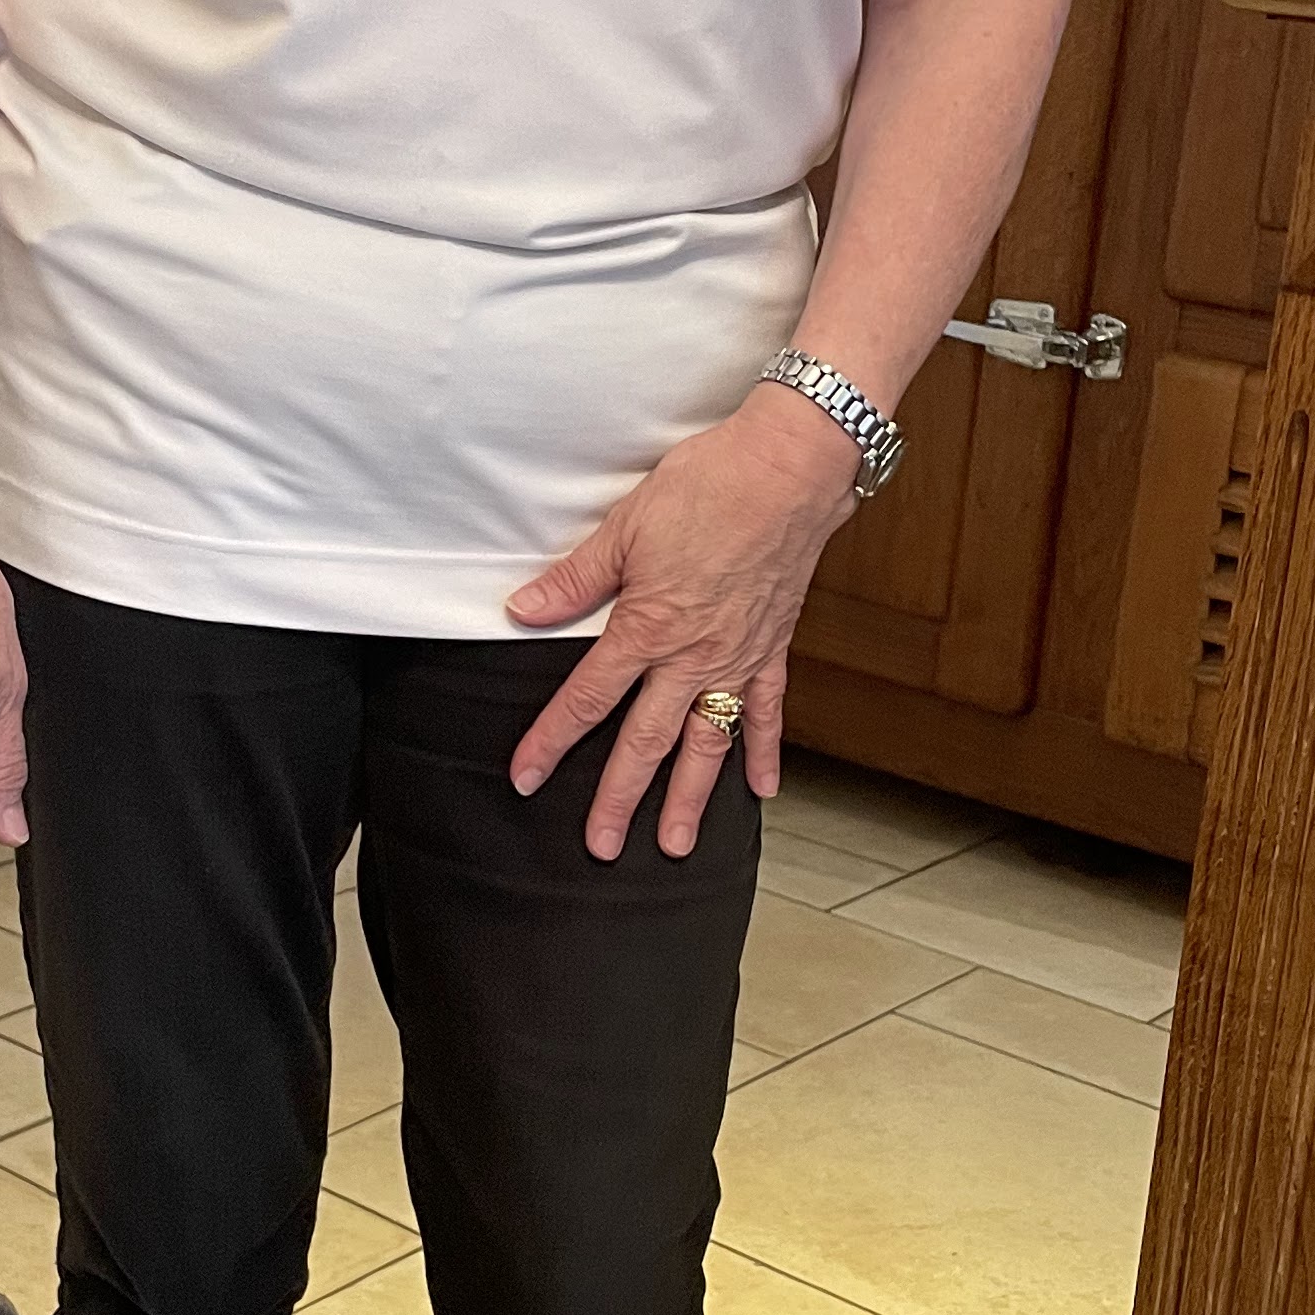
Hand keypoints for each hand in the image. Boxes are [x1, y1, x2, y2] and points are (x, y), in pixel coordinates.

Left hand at [504, 394, 861, 857]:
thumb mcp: (625, 527)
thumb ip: (575, 579)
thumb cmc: (710, 485)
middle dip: (618, 798)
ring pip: (707, 743)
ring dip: (689, 798)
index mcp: (646, 627)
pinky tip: (760, 789)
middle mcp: (693, 656)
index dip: (550, 741)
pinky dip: (763, 752)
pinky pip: (768, 711)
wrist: (790, 467)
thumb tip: (524, 609)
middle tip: (599, 848)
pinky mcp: (774, 646)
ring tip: (674, 844)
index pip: (586, 699)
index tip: (525, 778)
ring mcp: (738, 657)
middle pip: (645, 741)